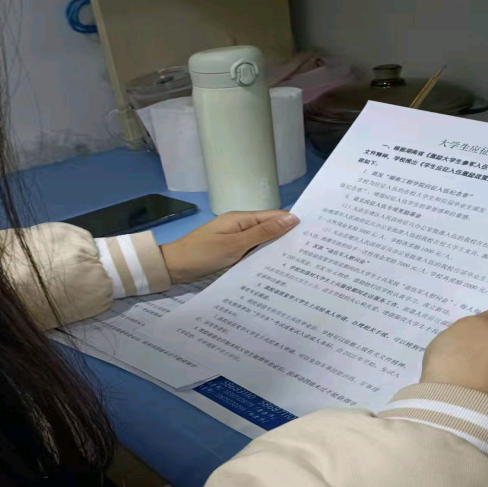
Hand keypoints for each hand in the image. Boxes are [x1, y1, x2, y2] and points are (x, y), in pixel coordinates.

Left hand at [160, 210, 298, 282]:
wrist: (173, 268)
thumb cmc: (202, 254)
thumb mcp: (235, 245)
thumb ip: (263, 233)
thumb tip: (292, 218)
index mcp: (241, 219)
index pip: (274, 216)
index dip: (293, 223)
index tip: (314, 234)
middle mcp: (240, 227)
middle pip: (270, 230)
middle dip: (287, 239)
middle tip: (311, 253)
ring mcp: (235, 240)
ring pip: (262, 243)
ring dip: (275, 251)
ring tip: (299, 263)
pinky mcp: (231, 253)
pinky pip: (251, 253)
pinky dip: (262, 259)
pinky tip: (274, 270)